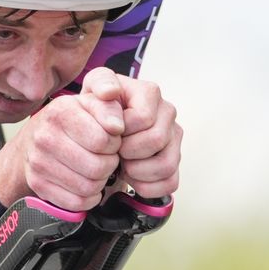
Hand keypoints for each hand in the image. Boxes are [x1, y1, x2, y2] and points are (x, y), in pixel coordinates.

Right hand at [0, 68, 124, 210]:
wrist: (34, 137)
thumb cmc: (70, 120)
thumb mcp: (90, 103)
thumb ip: (109, 105)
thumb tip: (117, 126)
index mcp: (60, 112)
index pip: (104, 141)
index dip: (115, 143)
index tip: (110, 140)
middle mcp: (45, 137)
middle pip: (98, 167)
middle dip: (109, 164)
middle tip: (105, 157)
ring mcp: (39, 163)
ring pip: (89, 187)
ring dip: (100, 181)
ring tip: (96, 168)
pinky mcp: (38, 184)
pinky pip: (76, 202)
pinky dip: (88, 197)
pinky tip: (87, 183)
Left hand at [108, 73, 181, 198]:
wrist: (101, 127)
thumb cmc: (98, 109)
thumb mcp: (93, 89)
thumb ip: (101, 83)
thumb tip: (111, 92)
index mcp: (150, 93)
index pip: (143, 118)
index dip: (122, 132)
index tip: (109, 134)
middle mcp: (167, 113)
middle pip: (156, 140)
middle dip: (129, 152)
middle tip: (114, 152)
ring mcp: (174, 138)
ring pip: (167, 164)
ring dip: (138, 171)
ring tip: (122, 165)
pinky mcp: (175, 160)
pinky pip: (171, 183)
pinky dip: (148, 187)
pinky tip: (132, 178)